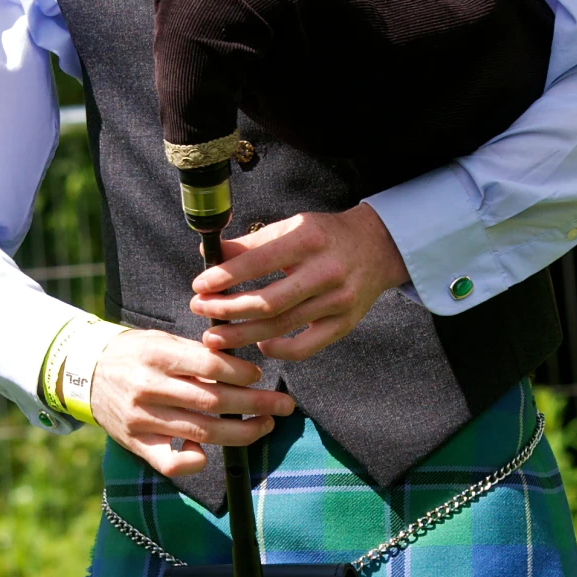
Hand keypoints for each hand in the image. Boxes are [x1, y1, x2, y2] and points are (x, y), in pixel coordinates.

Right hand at [89, 328, 294, 480]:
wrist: (83, 372)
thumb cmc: (134, 353)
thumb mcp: (161, 340)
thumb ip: (196, 354)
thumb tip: (242, 368)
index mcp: (157, 356)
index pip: (210, 366)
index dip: (241, 373)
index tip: (260, 376)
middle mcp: (148, 388)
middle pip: (213, 401)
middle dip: (255, 404)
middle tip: (283, 405)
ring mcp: (141, 419)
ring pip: (201, 432)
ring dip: (241, 432)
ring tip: (265, 425)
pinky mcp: (135, 443)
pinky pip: (170, 463)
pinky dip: (194, 462)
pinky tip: (211, 454)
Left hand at [190, 204, 410, 360]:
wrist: (377, 247)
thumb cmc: (325, 236)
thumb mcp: (292, 227)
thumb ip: (253, 243)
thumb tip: (210, 255)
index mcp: (308, 239)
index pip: (259, 261)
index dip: (225, 276)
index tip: (199, 285)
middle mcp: (326, 271)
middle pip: (268, 301)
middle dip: (228, 309)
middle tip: (200, 310)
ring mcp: (337, 301)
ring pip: (281, 326)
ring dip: (242, 334)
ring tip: (215, 337)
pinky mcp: (344, 324)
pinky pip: (305, 347)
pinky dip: (278, 350)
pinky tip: (259, 345)